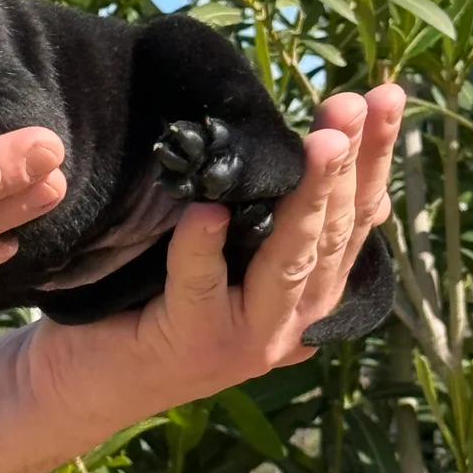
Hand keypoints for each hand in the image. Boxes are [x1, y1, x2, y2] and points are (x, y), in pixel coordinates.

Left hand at [23, 85, 403, 444]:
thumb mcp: (227, 251)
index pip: (356, 216)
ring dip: (306, 199)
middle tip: (350, 105)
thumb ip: (271, 216)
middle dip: (347, 166)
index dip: (374, 157)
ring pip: (290, 261)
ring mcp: (250, 339)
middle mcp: (294, 319)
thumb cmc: (152, 298)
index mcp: (310, 291)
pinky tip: (206, 211)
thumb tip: (327, 149)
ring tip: (320, 143)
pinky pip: (201, 285)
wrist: (86, 376)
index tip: (386, 96)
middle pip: (335, 234)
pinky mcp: (195, 345)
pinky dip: (203, 246)